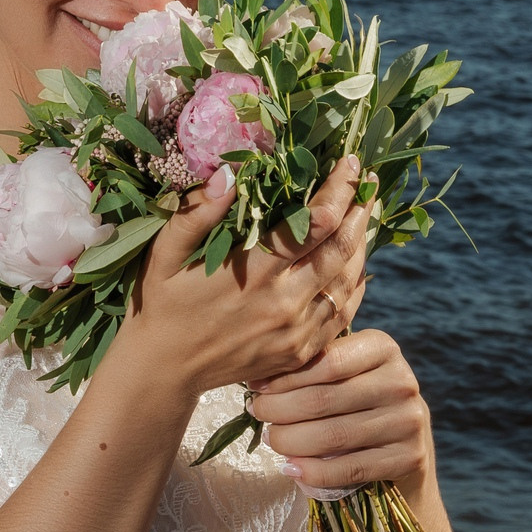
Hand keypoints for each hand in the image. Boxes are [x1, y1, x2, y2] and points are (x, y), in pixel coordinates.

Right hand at [110, 158, 371, 400]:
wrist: (166, 369)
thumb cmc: (163, 303)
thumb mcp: (166, 254)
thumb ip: (197, 213)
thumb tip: (229, 173)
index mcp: (254, 272)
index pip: (314, 223)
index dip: (338, 189)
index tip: (349, 163)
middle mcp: (284, 302)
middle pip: (341, 249)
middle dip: (360, 210)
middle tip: (368, 183)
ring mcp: (297, 331)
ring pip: (348, 281)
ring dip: (362, 244)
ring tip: (365, 214)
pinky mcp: (301, 352)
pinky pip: (343, 314)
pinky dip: (356, 285)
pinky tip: (356, 264)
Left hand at [248, 328, 431, 495]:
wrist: (406, 442)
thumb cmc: (360, 399)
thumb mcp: (348, 372)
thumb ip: (314, 365)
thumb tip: (257, 376)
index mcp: (383, 349)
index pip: (326, 361)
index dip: (285, 377)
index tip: (256, 386)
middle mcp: (401, 381)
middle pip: (323, 399)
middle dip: (279, 409)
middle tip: (258, 414)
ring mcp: (409, 421)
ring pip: (333, 436)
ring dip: (290, 441)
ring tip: (271, 439)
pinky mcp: (409, 457)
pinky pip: (349, 468)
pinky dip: (313, 472)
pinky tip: (291, 468)